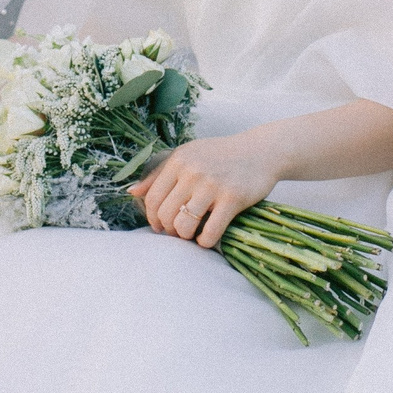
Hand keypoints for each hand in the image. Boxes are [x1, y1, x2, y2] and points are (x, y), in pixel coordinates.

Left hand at [131, 134, 280, 249]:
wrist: (261, 151)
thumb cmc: (220, 155)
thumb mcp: (188, 155)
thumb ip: (159, 173)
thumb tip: (132, 193)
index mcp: (178, 161)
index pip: (152, 198)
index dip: (152, 218)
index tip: (159, 226)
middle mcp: (192, 172)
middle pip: (166, 214)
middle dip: (169, 229)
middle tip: (178, 232)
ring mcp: (212, 185)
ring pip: (184, 225)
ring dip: (186, 236)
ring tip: (192, 234)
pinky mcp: (233, 198)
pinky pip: (210, 232)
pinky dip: (205, 242)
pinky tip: (207, 238)